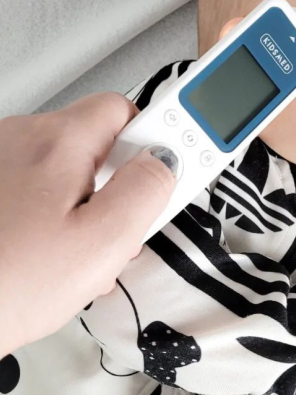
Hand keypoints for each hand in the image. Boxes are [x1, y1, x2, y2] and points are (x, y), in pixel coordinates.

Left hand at [0, 92, 175, 356]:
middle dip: (124, 181)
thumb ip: (146, 191)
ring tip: (88, 248)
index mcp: (57, 143)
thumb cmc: (4, 287)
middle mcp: (24, 139)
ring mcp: (3, 161)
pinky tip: (59, 249)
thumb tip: (166, 161)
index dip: (159, 134)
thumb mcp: (100, 243)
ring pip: (75, 168)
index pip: (127, 108)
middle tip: (128, 222)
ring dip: (94, 201)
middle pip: (103, 142)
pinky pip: (45, 185)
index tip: (179, 156)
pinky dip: (62, 211)